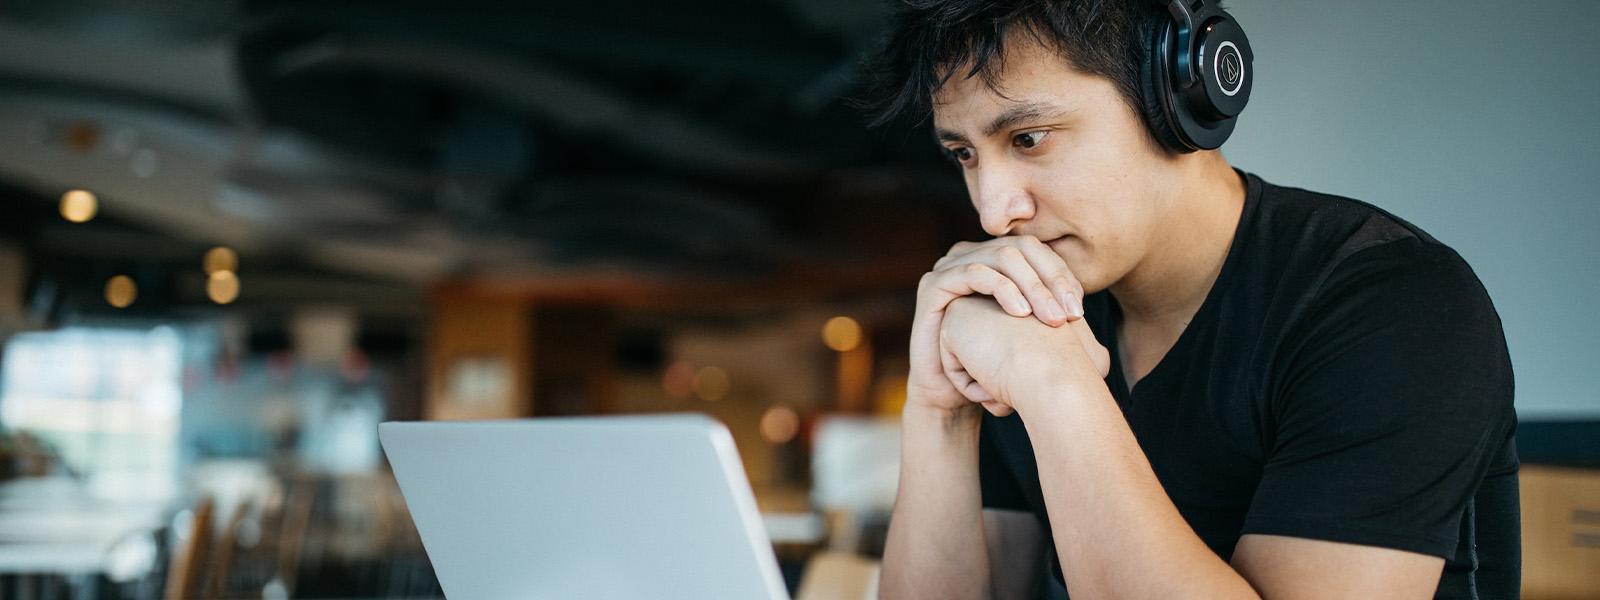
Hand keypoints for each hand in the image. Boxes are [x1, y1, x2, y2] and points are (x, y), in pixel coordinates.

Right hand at [907, 236, 1085, 415]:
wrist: (951, 394)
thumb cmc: (992, 364)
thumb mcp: (1028, 335)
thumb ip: (1050, 312)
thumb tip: (1084, 306)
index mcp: (994, 261)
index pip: (1037, 252)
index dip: (1061, 275)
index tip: (1079, 310)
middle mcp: (972, 256)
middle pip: (1022, 248)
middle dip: (1050, 280)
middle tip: (1070, 315)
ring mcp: (950, 267)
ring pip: (1002, 256)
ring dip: (1032, 286)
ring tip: (1050, 318)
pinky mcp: (933, 284)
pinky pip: (974, 273)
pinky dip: (1002, 289)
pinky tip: (1020, 313)